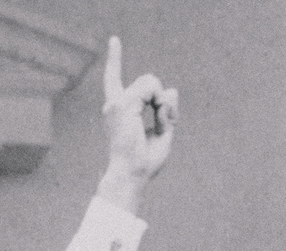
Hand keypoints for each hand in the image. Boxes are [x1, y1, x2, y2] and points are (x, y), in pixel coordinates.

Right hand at [97, 37, 178, 213]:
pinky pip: (151, 86)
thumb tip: (171, 89)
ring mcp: (117, 103)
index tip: (114, 40)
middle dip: (162, 97)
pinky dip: (161, 101)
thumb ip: (166, 111)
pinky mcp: (123, 104)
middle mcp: (114, 105)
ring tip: (160, 121)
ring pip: (150, 80)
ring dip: (162, 99)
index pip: (115, 80)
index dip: (115, 60)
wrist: (133, 174)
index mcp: (120, 111)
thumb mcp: (162, 133)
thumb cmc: (145, 162)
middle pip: (147, 81)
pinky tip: (158, 117)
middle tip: (165, 122)